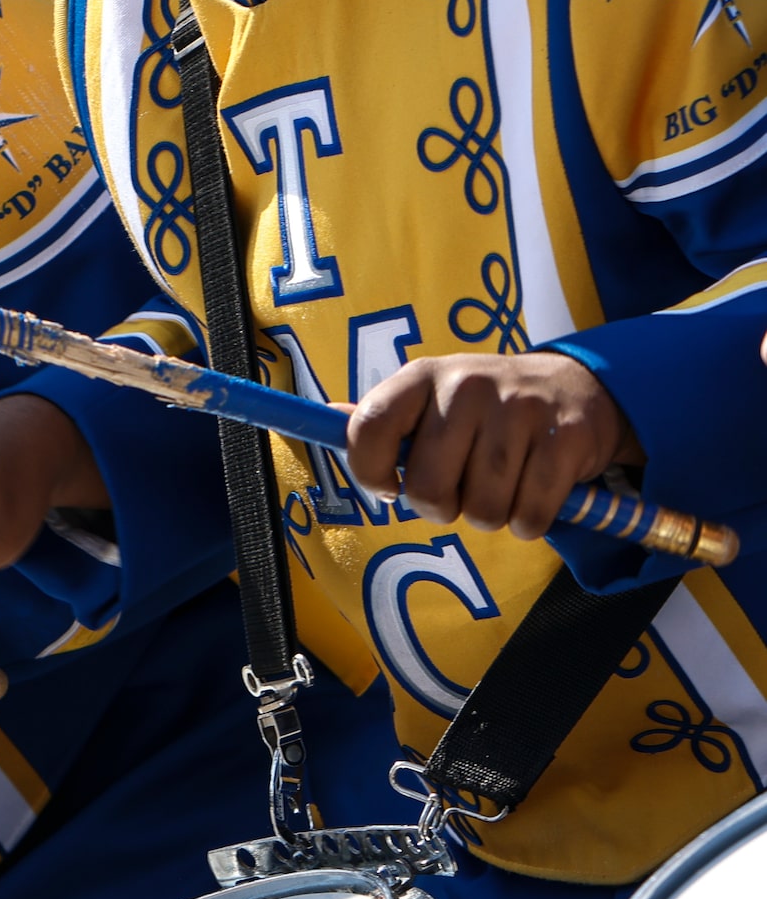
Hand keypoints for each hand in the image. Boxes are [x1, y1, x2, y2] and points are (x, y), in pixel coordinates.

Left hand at [348, 352, 641, 540]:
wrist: (575, 387)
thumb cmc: (483, 409)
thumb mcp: (430, 398)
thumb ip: (383, 418)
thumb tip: (323, 420)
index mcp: (422, 376)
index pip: (370, 427)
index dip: (369, 471)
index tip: (389, 486)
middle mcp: (467, 386)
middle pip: (429, 488)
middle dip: (440, 507)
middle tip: (458, 491)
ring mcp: (520, 409)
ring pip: (482, 510)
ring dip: (488, 517)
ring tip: (498, 487)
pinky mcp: (564, 439)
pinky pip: (530, 516)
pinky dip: (528, 522)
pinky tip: (531, 496)